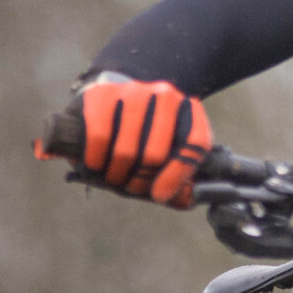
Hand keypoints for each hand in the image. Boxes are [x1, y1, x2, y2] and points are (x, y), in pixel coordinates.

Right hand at [38, 78, 213, 208]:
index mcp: (190, 110)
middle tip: (131, 187)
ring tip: (114, 178)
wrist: (110, 103)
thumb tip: (187, 200)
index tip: (160, 195)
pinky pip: (99, 138)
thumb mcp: (165, 155)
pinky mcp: (103, 94)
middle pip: (156, 154)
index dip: (179, 176)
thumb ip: (178, 179)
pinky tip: (96, 165)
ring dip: (117, 175)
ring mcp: (134, 91)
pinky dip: (96, 161)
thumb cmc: (142, 137)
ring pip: (126, 150)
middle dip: (141, 180)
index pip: (196, 143)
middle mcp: (165, 95)